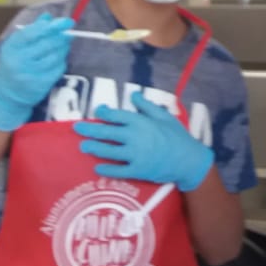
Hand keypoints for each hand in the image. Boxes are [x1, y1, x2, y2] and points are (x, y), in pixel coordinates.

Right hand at [0, 14, 74, 131]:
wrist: (6, 95)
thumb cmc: (12, 65)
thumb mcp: (15, 46)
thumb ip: (31, 30)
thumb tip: (48, 17)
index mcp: (12, 47)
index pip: (32, 33)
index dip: (51, 26)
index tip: (65, 22)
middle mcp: (19, 61)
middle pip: (47, 44)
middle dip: (62, 36)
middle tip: (69, 32)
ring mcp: (30, 74)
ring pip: (55, 56)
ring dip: (64, 48)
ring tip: (64, 45)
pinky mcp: (40, 85)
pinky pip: (58, 69)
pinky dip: (62, 61)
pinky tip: (59, 59)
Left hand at [75, 97, 213, 192]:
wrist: (189, 161)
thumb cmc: (178, 136)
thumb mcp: (164, 116)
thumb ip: (146, 105)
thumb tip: (132, 95)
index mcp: (141, 122)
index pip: (116, 115)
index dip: (103, 113)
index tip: (97, 112)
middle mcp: (134, 137)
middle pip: (107, 132)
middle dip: (90, 130)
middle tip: (76, 128)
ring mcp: (135, 155)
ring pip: (108, 151)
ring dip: (93, 148)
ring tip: (82, 146)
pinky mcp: (137, 170)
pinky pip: (118, 170)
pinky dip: (107, 169)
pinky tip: (97, 168)